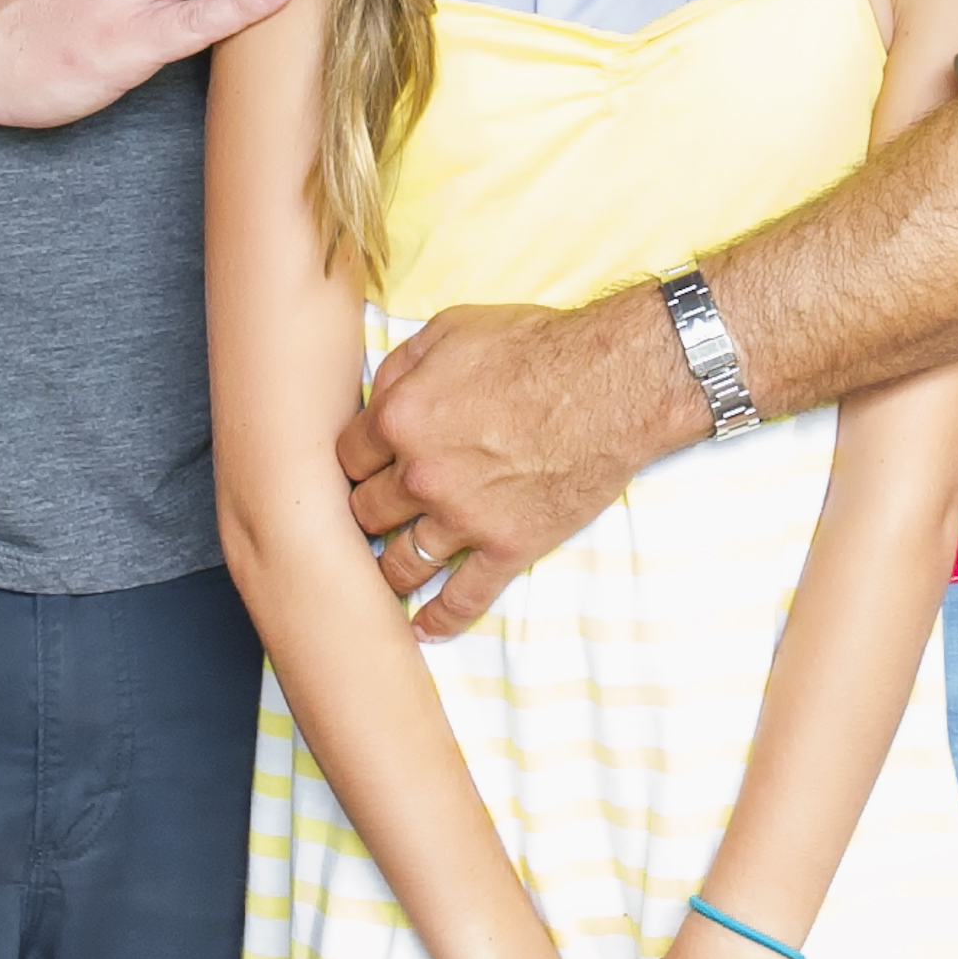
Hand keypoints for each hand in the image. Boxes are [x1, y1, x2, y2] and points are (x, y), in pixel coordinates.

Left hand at [342, 290, 694, 634]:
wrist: (612, 383)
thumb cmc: (536, 346)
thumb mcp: (452, 329)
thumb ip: (401, 366)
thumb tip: (375, 396)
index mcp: (400, 418)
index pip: (345, 459)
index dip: (354, 465)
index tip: (364, 473)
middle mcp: (421, 474)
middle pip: (366, 514)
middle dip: (368, 515)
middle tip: (374, 520)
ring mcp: (463, 517)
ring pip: (403, 564)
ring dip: (391, 571)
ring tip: (390, 575)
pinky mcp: (507, 546)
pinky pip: (462, 597)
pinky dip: (439, 620)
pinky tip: (424, 629)